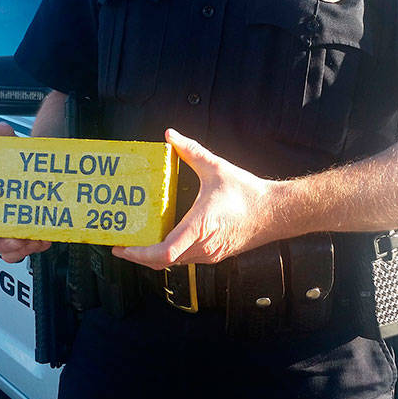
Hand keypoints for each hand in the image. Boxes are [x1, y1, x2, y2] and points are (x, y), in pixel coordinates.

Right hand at [0, 122, 51, 263]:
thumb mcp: (11, 149)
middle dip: (3, 246)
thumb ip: (3, 139)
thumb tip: (1, 129)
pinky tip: (47, 237)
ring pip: (12, 252)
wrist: (41, 168)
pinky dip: (38, 247)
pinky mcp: (31, 234)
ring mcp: (14, 231)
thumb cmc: (19, 162)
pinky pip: (31, 249)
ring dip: (23, 250)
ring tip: (36, 240)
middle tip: (18, 240)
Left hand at [113, 128, 276, 268]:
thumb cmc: (249, 194)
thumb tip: (171, 135)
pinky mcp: (216, 255)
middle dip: (139, 256)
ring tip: (138, 243)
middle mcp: (203, 246)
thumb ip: (191, 151)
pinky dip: (170, 254)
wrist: (276, 212)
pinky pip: (186, 259)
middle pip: (162, 262)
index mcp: (200, 227)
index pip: (164, 252)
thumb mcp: (216, 168)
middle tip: (121, 245)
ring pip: (174, 263)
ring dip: (154, 257)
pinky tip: (164, 241)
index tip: (122, 247)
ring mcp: (210, 254)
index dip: (139, 253)